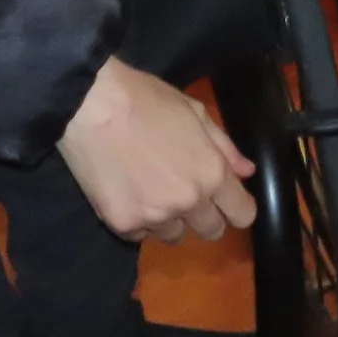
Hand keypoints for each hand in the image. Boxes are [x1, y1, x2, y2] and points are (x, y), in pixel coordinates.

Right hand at [56, 57, 256, 242]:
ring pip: (175, 236)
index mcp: (211, 173)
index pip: (243, 215)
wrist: (91, 106)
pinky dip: (139, 221)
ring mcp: (154, 217)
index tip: (227, 201)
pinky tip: (129, 194)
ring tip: (152, 190)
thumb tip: (246, 172)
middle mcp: (188, 202)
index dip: (238, 207)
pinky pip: (141, 236)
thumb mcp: (194, 112)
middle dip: (205, 215)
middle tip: (185, 192)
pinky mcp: (122, 225)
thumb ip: (225, 146)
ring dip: (171, 220)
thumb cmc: (146, 99)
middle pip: (212, 231)